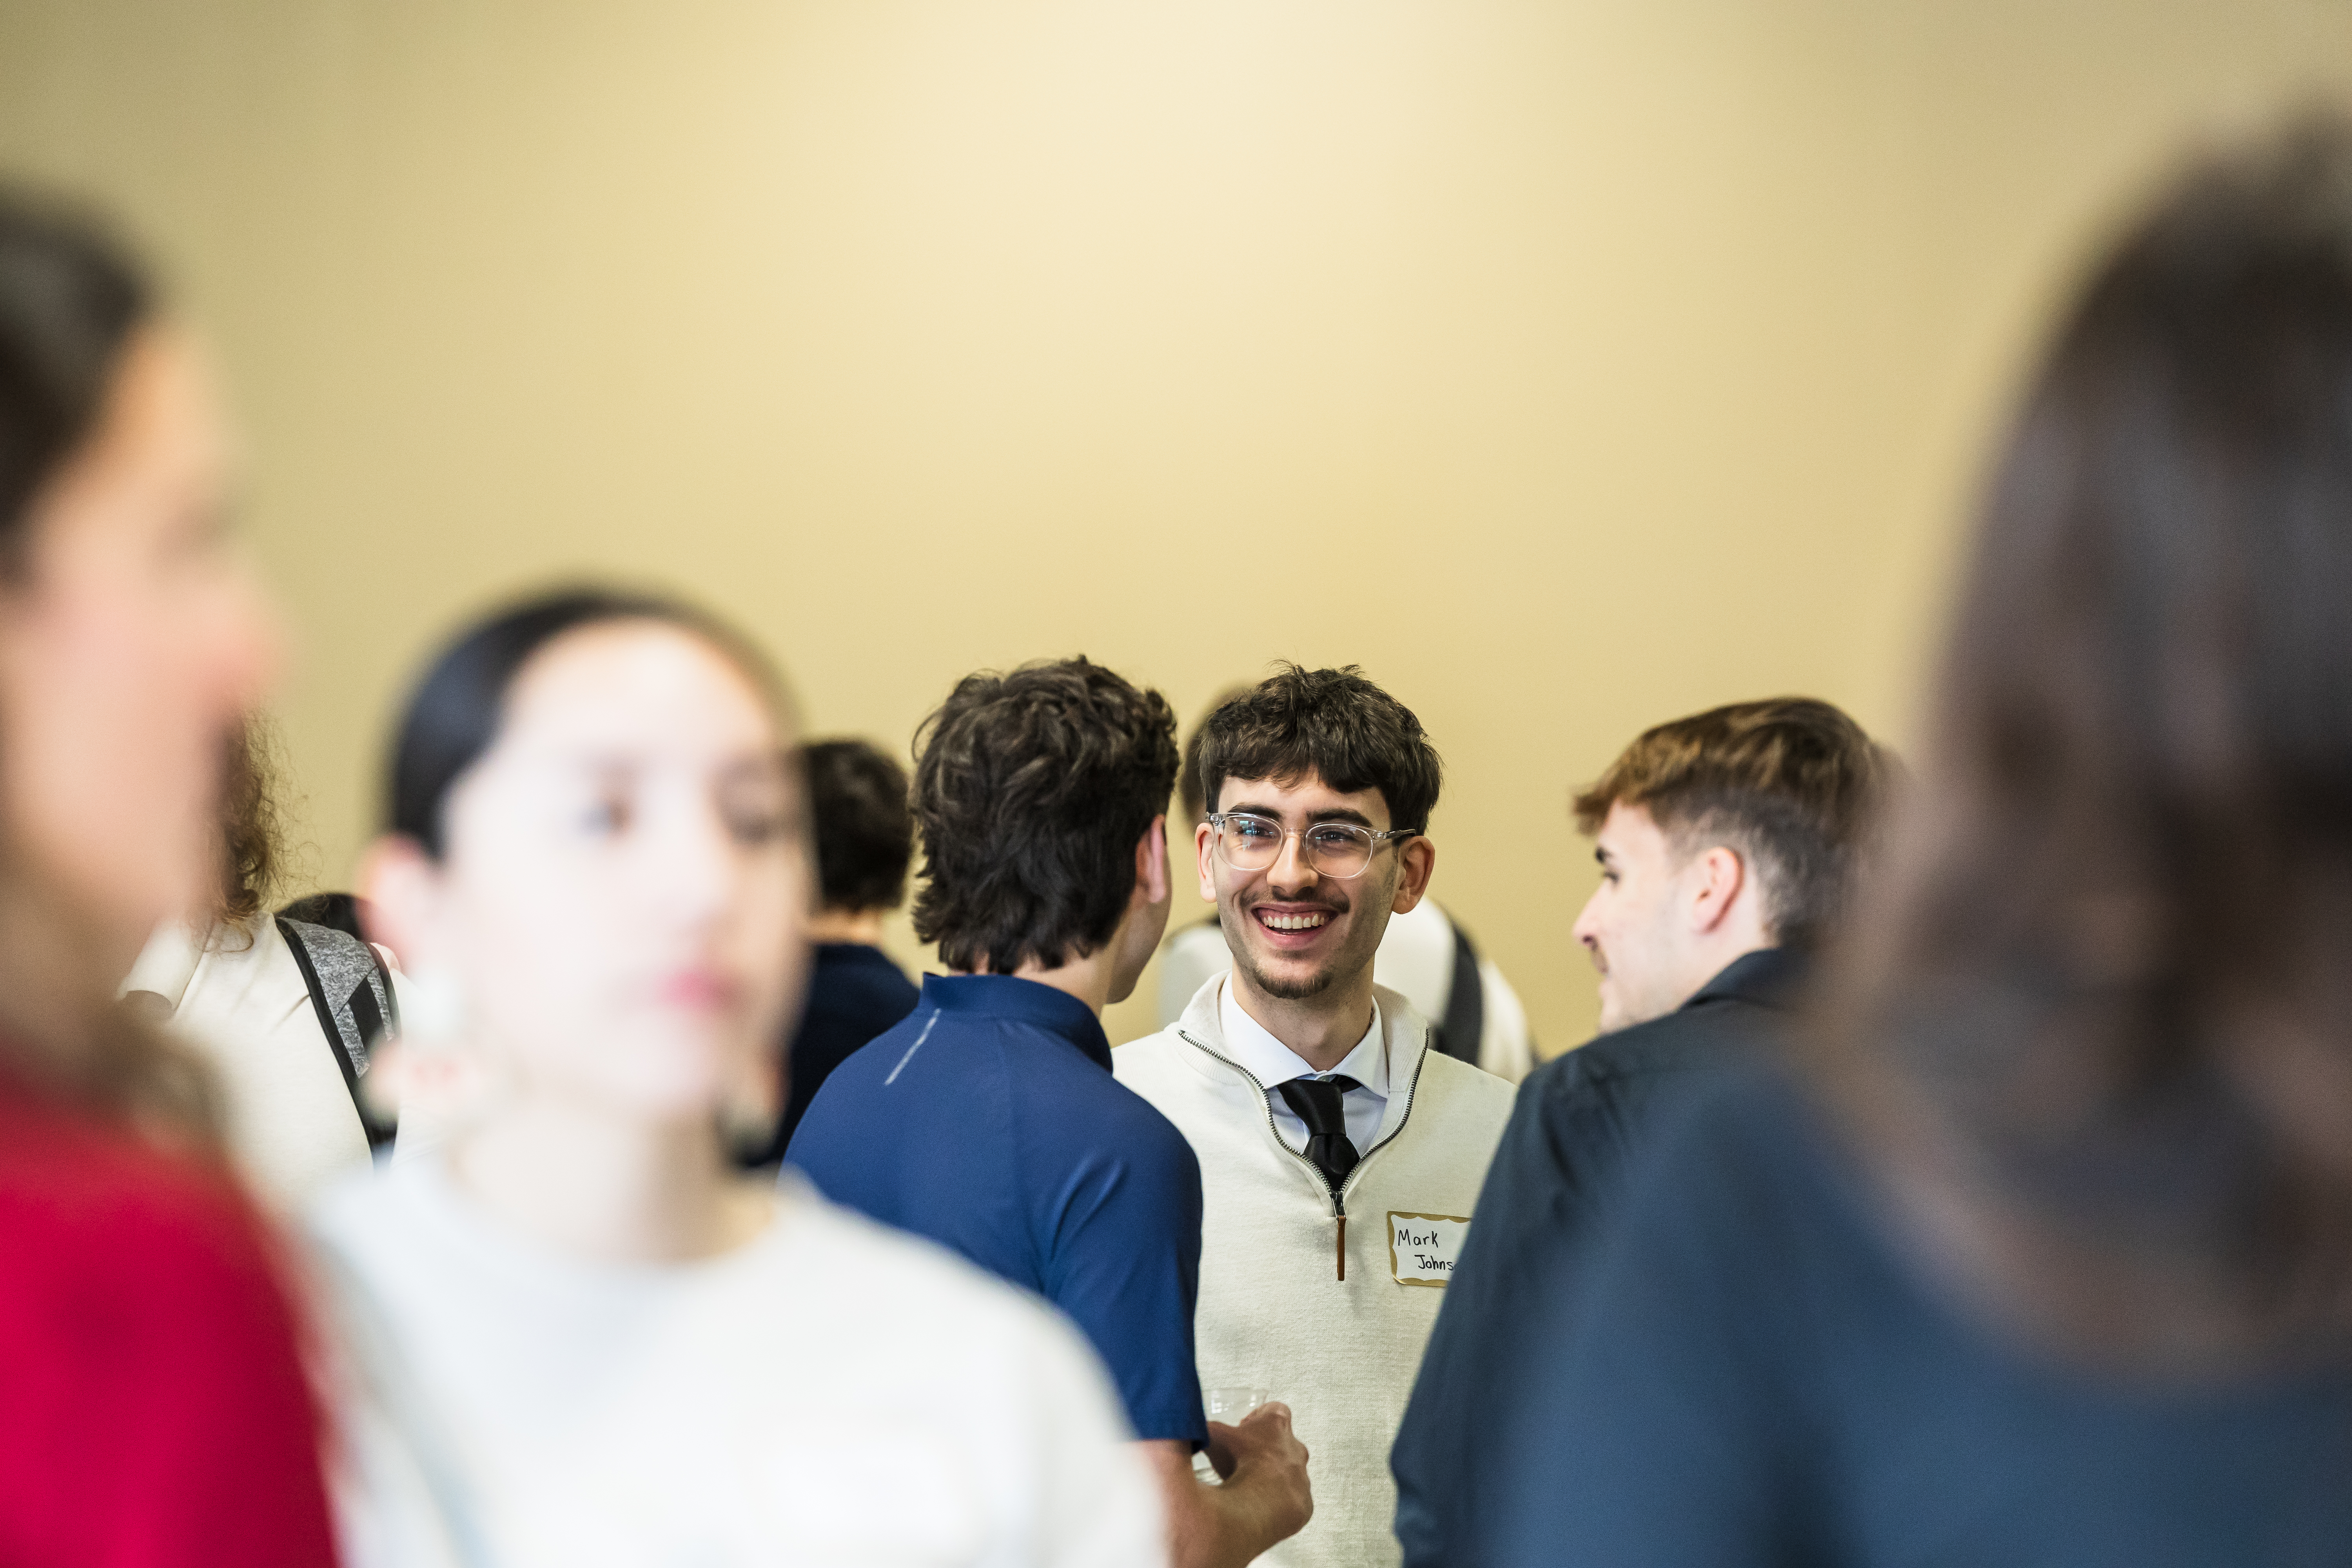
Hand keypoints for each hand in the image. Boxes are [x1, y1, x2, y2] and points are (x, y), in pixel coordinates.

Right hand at [1208, 1402, 1311, 1541]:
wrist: (1258, 1504)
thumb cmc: (1239, 1464)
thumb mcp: (1214, 1437)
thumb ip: (1206, 1427)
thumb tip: (1194, 1426)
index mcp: (1277, 1425)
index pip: (1274, 1409)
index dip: (1258, 1416)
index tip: (1244, 1428)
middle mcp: (1296, 1447)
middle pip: (1283, 1440)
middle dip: (1265, 1448)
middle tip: (1244, 1460)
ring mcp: (1302, 1476)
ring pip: (1289, 1470)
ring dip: (1273, 1475)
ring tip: (1250, 1486)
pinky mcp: (1304, 1501)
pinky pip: (1292, 1497)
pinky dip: (1279, 1500)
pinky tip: (1260, 1505)